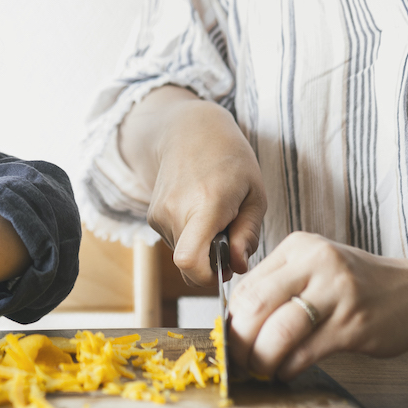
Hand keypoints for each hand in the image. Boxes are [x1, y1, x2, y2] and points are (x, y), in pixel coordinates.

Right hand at [124, 87, 265, 284]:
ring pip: (182, 256)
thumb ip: (248, 234)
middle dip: (212, 263)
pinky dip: (190, 237)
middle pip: (189, 266)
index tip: (225, 268)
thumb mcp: (255, 193)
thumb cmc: (230, 158)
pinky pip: (175, 243)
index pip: (189, 262)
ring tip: (215, 215)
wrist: (188, 130)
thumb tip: (237, 267)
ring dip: (202, 248)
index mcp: (206, 204)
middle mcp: (175, 211)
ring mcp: (158, 214)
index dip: (207, 278)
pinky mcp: (151, 216)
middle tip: (230, 236)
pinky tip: (200, 211)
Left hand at [227, 231, 407, 379]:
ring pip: (280, 330)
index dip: (231, 317)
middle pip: (258, 304)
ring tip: (259, 369)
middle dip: (240, 339)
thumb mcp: (315, 266)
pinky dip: (289, 366)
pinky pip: (307, 351)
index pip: (248, 284)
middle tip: (236, 360)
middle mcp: (316, 264)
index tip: (228, 339)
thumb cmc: (357, 283)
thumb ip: (280, 283)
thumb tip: (238, 319)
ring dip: (262, 357)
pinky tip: (285, 371)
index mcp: (298, 247)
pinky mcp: (353, 325)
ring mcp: (337, 293)